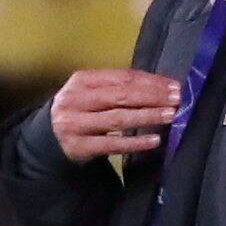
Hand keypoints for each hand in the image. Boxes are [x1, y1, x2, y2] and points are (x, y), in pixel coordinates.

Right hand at [50, 69, 180, 163]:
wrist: (49, 137)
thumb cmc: (80, 110)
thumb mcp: (91, 92)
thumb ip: (118, 87)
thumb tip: (160, 86)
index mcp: (81, 81)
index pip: (121, 78)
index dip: (149, 81)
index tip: (173, 86)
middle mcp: (75, 100)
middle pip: (120, 96)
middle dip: (152, 97)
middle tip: (176, 99)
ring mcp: (75, 124)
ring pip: (117, 119)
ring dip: (147, 116)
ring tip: (170, 115)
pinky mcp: (78, 147)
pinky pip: (112, 144)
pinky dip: (135, 142)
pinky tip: (153, 140)